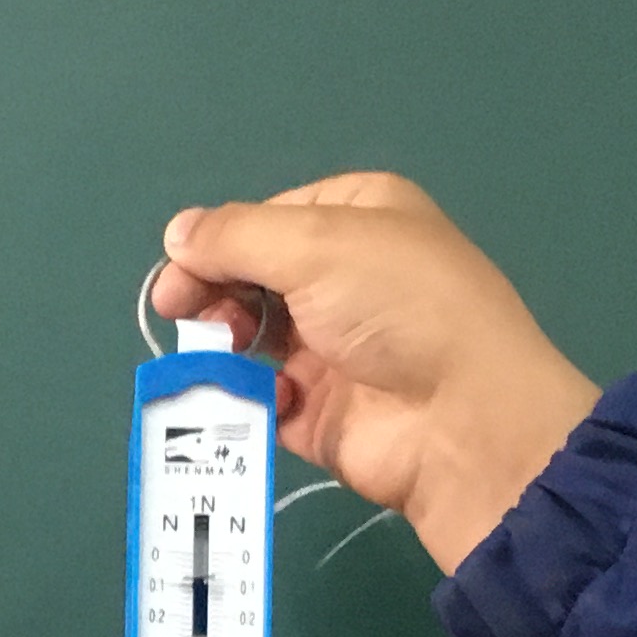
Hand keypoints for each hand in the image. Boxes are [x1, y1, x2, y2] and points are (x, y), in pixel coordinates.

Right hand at [149, 175, 598, 574]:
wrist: (461, 419)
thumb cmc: (396, 305)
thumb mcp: (316, 244)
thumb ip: (235, 237)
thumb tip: (175, 234)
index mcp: (358, 217)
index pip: (267, 219)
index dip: (220, 241)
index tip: (180, 271)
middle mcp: (345, 277)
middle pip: (252, 277)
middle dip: (216, 293)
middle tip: (186, 315)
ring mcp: (333, 348)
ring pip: (250, 339)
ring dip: (225, 345)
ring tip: (221, 353)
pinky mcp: (320, 412)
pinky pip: (262, 399)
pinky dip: (248, 398)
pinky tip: (259, 398)